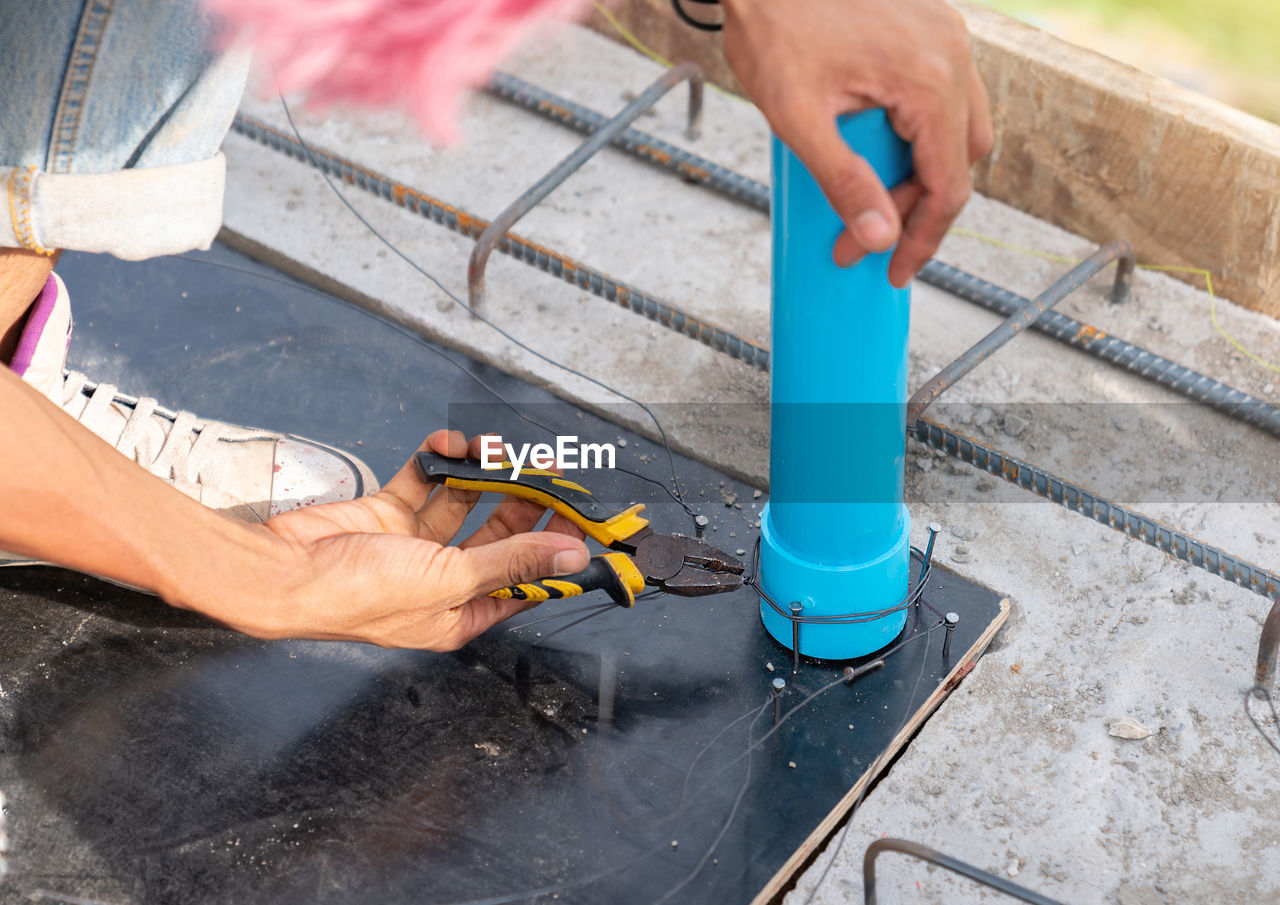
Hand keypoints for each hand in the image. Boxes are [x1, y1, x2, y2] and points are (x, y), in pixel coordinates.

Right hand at [206, 430, 589, 649]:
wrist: (283, 572)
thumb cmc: (359, 594)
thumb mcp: (449, 579)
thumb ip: (513, 560)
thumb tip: (571, 556)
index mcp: (460, 613)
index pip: (524, 581)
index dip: (554, 551)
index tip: (582, 518)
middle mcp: (442, 580)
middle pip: (499, 536)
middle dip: (524, 500)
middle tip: (549, 468)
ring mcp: (413, 545)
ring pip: (464, 501)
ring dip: (482, 472)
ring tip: (496, 446)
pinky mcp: (387, 513)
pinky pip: (425, 481)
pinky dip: (439, 459)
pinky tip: (449, 441)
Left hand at [721, 0, 992, 286]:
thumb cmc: (773, 27)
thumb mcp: (799, 118)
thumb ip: (843, 182)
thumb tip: (880, 238)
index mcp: (929, 80)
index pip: (949, 185)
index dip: (923, 239)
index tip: (894, 271)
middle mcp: (953, 53)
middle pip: (960, 159)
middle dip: (916, 207)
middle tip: (863, 235)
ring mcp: (946, 34)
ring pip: (960, 127)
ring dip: (922, 169)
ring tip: (869, 193)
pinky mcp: (931, 26)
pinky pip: (945, 93)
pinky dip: (920, 131)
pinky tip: (877, 146)